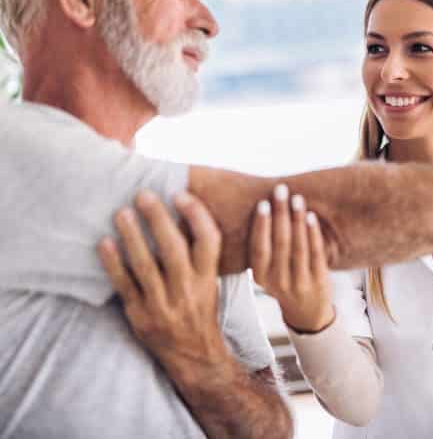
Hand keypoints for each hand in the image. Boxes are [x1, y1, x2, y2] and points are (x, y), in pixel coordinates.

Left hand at [97, 190, 231, 384]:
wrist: (194, 355)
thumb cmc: (201, 310)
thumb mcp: (210, 282)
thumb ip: (200, 255)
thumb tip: (182, 214)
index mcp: (208, 278)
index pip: (209, 241)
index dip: (196, 215)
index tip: (181, 194)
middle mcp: (188, 290)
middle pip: (174, 249)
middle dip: (158, 219)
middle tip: (143, 195)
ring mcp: (163, 304)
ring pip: (146, 265)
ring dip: (132, 236)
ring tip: (122, 213)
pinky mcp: (140, 316)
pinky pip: (125, 285)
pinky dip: (113, 263)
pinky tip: (105, 243)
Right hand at [250, 184, 334, 332]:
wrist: (306, 313)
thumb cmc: (283, 282)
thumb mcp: (267, 272)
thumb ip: (264, 248)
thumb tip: (262, 208)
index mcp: (261, 277)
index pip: (258, 249)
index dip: (261, 226)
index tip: (262, 203)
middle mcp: (278, 281)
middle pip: (279, 244)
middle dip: (280, 214)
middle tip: (280, 190)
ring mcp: (300, 283)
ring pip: (298, 247)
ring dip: (297, 220)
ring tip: (297, 199)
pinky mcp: (319, 281)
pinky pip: (316, 254)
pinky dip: (313, 234)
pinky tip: (311, 217)